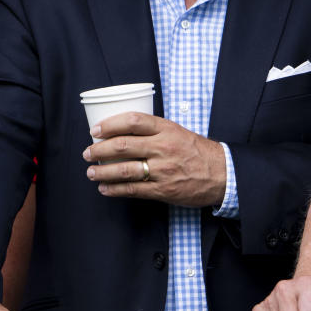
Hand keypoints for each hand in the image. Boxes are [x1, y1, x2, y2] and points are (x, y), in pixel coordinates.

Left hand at [83, 111, 225, 206]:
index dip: (111, 124)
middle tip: (88, 152)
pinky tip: (105, 188)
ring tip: (91, 172)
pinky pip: (133, 190)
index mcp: (168, 129)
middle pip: (123, 146)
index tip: (96, 129)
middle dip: (99, 149)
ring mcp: (163, 170)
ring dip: (102, 171)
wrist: (222, 174)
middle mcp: (164, 148)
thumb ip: (155, 131)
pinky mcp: (163, 190)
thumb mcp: (179, 132)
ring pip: (124, 170)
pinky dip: (115, 190)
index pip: (134, 121)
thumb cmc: (198, 152)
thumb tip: (124, 131)